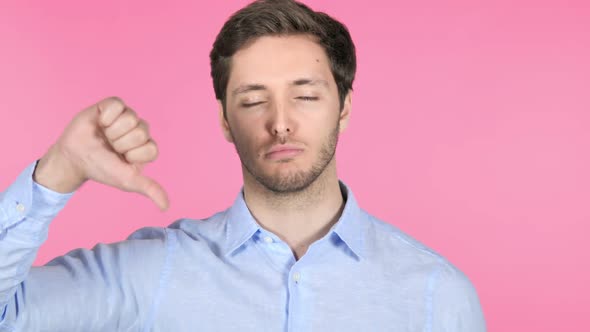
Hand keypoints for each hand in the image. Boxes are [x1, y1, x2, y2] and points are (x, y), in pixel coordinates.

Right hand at [34, 97, 168, 210]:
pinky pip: (117, 104)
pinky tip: (100, 123)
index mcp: (146, 148)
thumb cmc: (101, 169)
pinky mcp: (113, 105)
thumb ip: (149, 189)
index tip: (121, 159)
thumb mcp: (127, 181)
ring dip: (112, 131)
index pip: (151, 148)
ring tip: (104, 136)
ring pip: (131, 118)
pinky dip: (106, 116)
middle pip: (141, 132)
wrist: (74, 158)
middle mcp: (139, 131)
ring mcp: (127, 117)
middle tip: (110, 147)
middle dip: (121, 143)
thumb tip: (166, 207)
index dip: (133, 155)